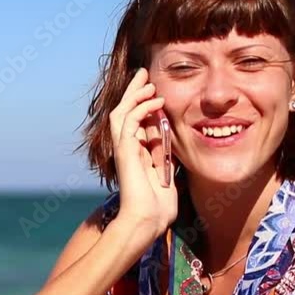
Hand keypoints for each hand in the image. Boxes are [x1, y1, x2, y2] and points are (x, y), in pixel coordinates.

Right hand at [108, 67, 177, 239]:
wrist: (147, 221)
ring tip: (148, 83)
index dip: (142, 103)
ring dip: (135, 95)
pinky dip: (140, 107)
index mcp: (136, 153)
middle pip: (123, 111)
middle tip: (144, 74)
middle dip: (133, 91)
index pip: (135, 121)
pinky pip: (128, 121)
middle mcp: (127, 149)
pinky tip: (156, 101)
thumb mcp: (167, 175)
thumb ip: (166, 160)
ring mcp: (123, 149)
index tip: (154, 90)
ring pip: (121, 112)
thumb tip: (172, 146)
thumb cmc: (158, 207)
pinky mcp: (125, 151)